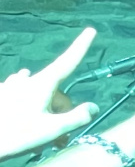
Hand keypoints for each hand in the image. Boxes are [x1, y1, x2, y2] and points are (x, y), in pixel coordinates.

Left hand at [0, 28, 97, 158]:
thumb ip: (77, 117)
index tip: (90, 30)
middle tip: (60, 137)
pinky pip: (23, 95)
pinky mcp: (2, 94)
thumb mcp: (52, 130)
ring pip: (40, 94)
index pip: (67, 62)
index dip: (80, 46)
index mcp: (42, 85)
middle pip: (56, 89)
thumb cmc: (17, 135)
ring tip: (41, 133)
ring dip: (47, 111)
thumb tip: (93, 107)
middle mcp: (27, 81)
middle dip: (62, 110)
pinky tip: (23, 119)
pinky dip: (31, 107)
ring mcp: (11, 86)